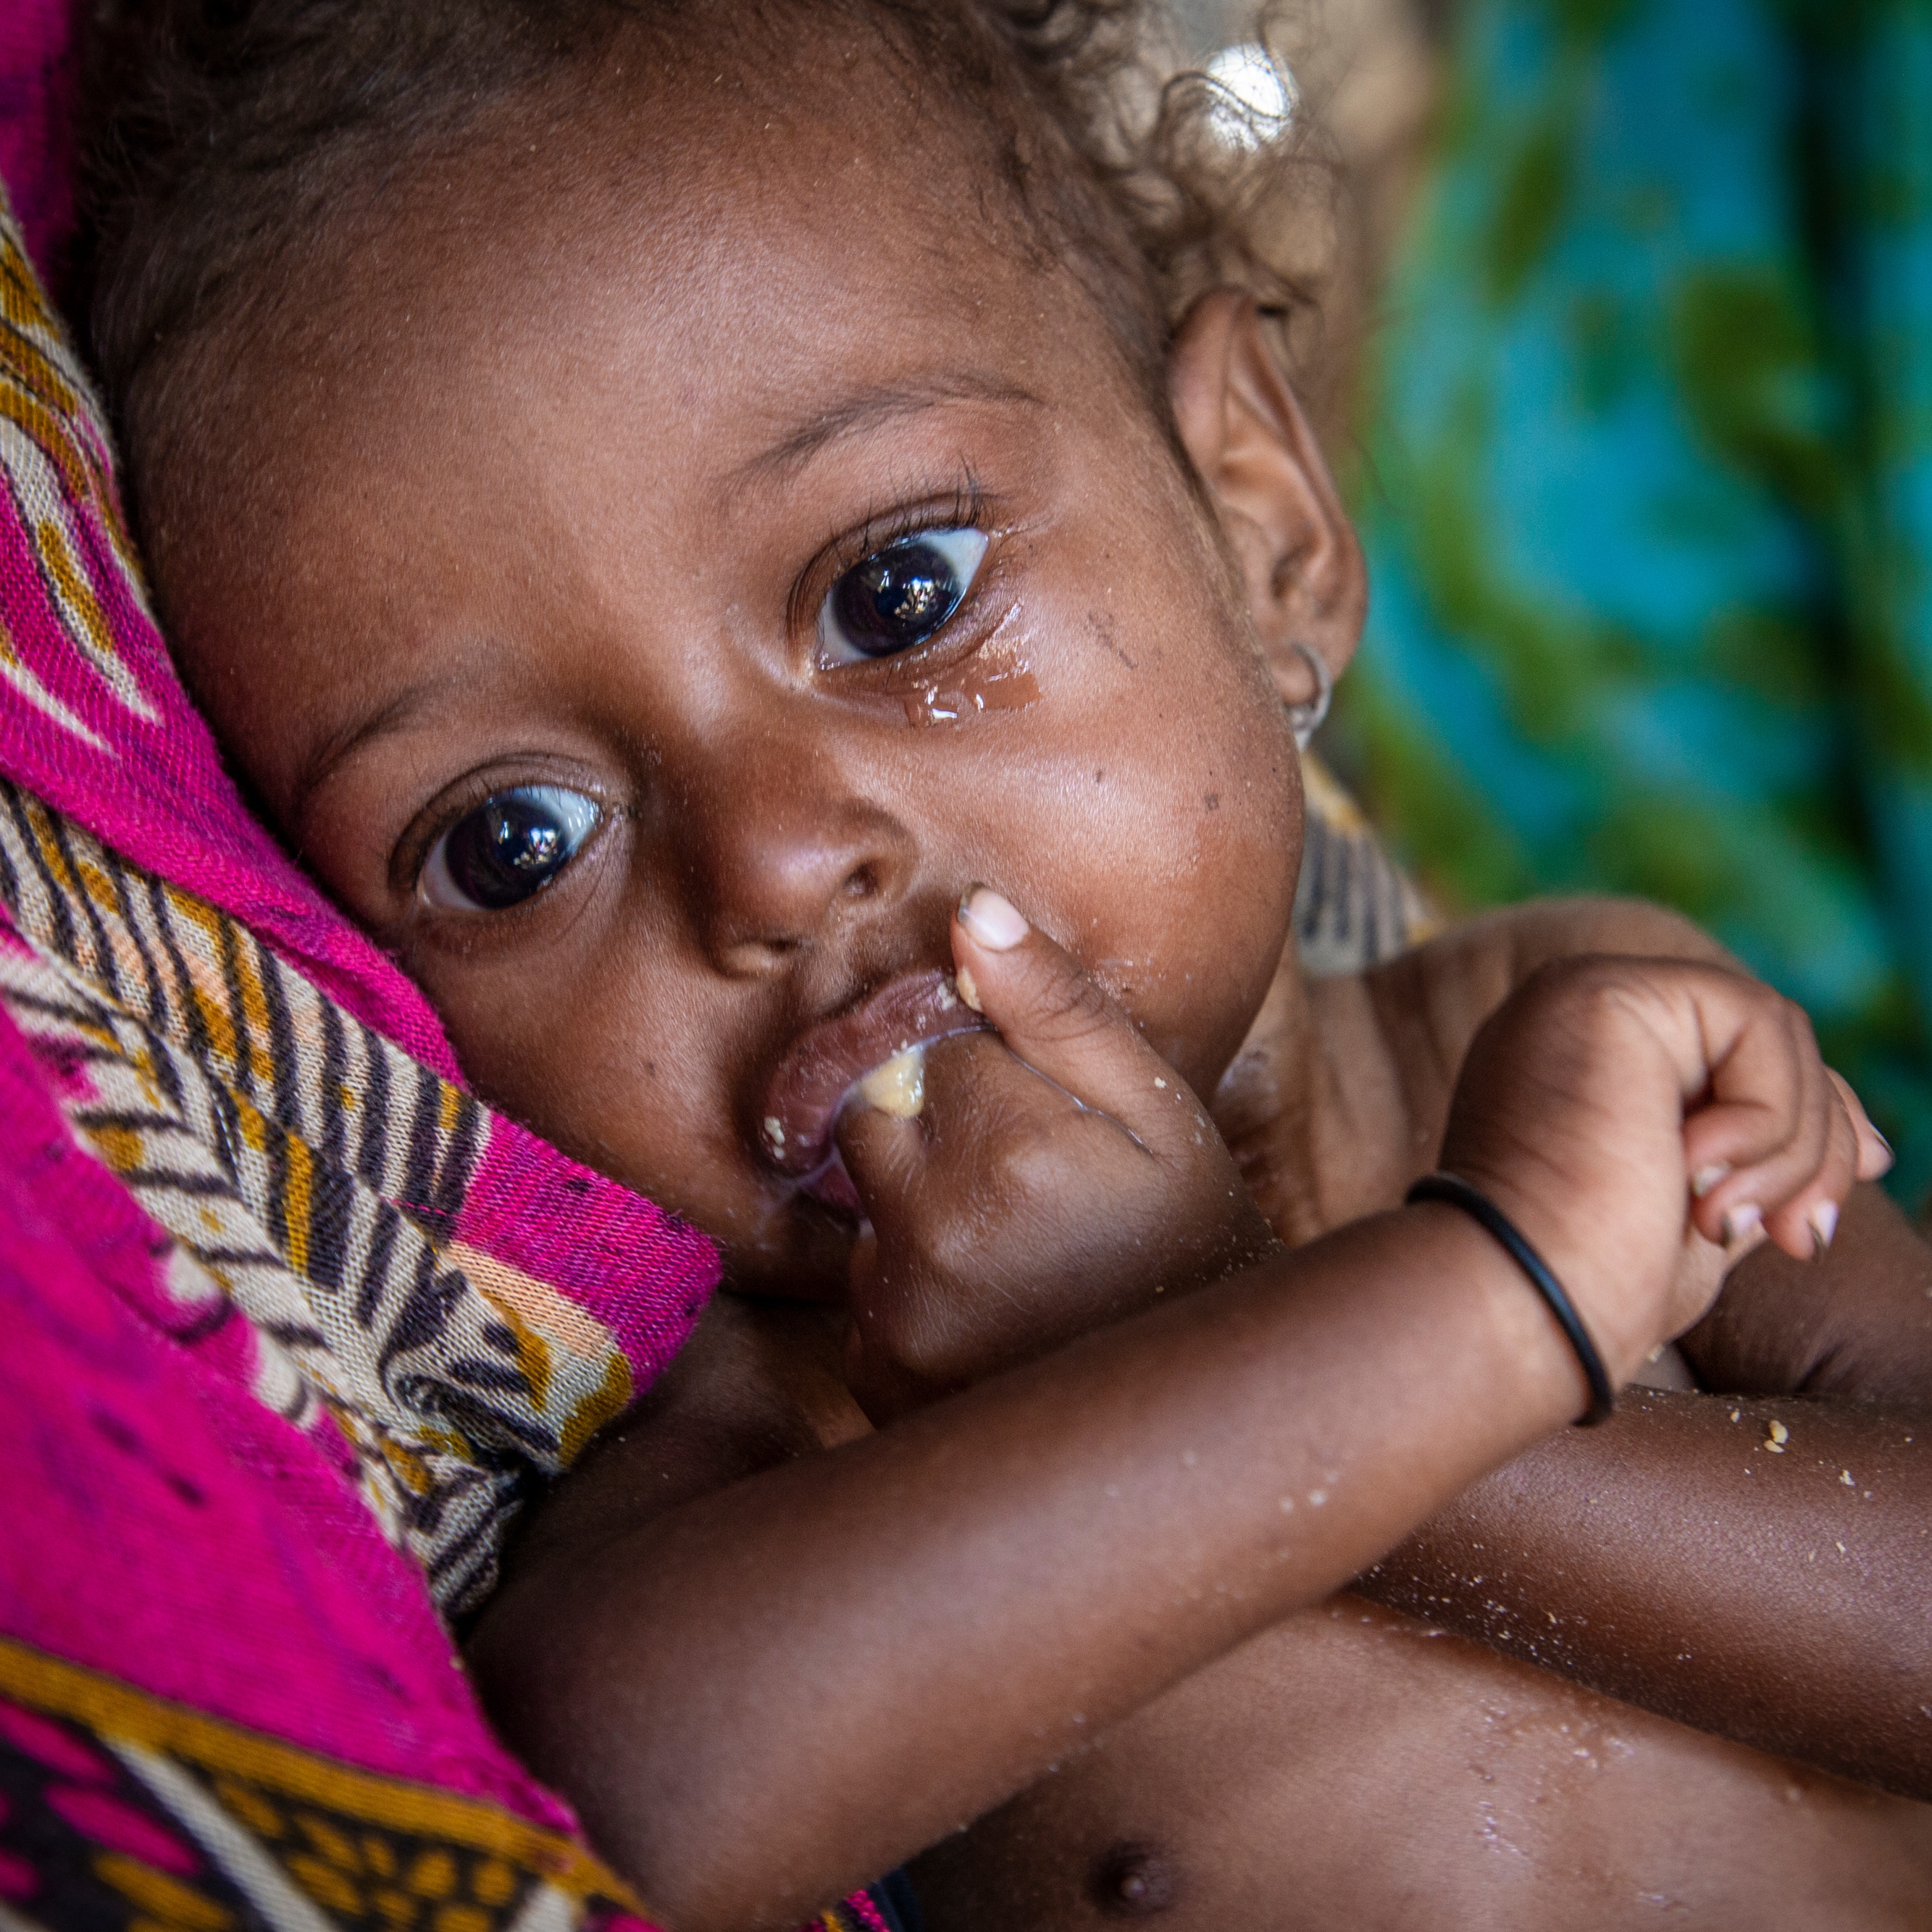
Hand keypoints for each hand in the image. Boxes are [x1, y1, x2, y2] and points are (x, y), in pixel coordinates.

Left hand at [837, 886, 1280, 1419]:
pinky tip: (990, 1304)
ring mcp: (899, 1319)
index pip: (926, 1045)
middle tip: (1024, 1175)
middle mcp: (934, 1240)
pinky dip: (911, 1283)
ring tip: (1018, 1250)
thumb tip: (970, 911)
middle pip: (872, 1116)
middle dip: (935, 1128)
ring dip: (920, 1207)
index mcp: (1010, 1153)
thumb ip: (1058, 1007)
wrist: (1204, 1409)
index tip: (1034, 1108)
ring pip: (864, 1202)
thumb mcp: (1156, 1111)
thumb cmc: (1192, 1239)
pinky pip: (862, 1285)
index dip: (980, 1066)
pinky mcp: (876, 1375)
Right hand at [1436, 954, 1892, 1390]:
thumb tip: (1873, 1147)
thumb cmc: (1594, 1286)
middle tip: (1801, 1241)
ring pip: (1773, 1029)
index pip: (1733, 1057)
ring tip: (1727, 1222)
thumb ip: (1767, 1158)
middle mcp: (1572, 1014)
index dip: (1810, 1126)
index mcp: (1581, 1062)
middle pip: (1764, 1039)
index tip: (1816, 1224)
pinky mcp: (1604, 991)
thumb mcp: (1707, 1211)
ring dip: (1791, 1147)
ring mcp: (1581, 993)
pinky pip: (1757, 1020)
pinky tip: (1698, 1175)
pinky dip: (1768, 1116)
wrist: (1525, 1304)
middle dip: (1814, 1147)